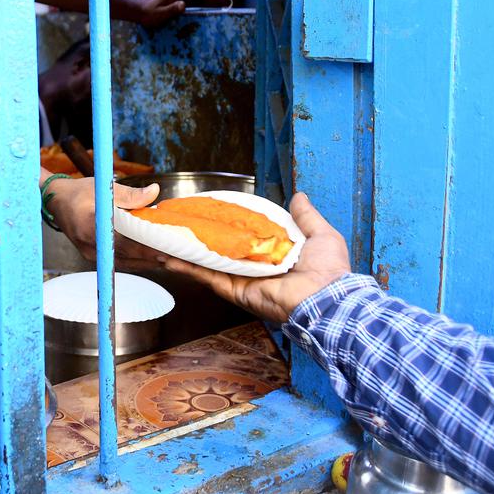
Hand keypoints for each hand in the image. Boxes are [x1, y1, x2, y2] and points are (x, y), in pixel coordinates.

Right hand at [46, 177, 169, 270]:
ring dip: (147, 262)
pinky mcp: (94, 256)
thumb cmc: (78, 192)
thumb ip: (130, 194)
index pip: (124, 243)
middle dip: (153, 258)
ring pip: (125, 263)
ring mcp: (91, 254)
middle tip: (177, 257)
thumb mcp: (103, 188)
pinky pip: (119, 262)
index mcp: (91, 228)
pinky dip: (137, 261)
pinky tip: (153, 259)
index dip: (146, 248)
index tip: (167, 250)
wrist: (55, 201)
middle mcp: (91, 246)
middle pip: (128, 257)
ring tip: (171, 260)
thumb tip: (154, 191)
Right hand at [163, 192, 350, 322]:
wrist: (325, 298)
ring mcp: (244, 278)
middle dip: (201, 237)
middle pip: (222, 248)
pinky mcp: (236, 290)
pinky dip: (189, 269)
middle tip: (181, 223)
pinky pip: (210, 278)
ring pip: (209, 263)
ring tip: (165, 239)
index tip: (212, 210)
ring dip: (187, 252)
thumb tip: (299, 196)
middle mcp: (256, 265)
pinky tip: (170, 259)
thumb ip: (306, 216)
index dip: (229, 222)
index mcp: (275, 251)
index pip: (247, 234)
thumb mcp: (320, 234)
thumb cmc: (327, 269)